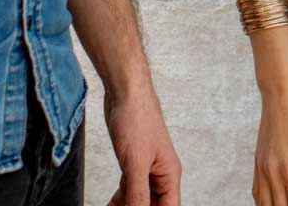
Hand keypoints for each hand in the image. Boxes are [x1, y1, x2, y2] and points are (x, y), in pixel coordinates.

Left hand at [105, 85, 182, 205]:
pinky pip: (128, 190)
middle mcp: (160, 174)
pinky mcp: (132, 163)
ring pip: (139, 200)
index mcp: (169, 175)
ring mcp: (146, 169)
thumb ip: (137, 193)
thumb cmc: (137, 119)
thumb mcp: (135, 162)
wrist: (125, 92)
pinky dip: (119, 201)